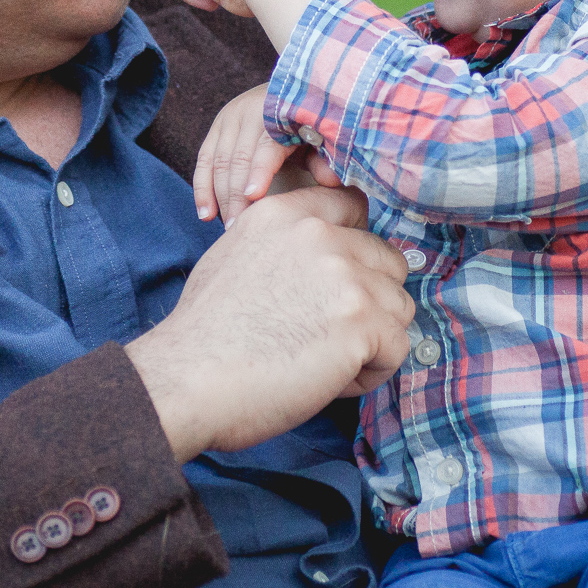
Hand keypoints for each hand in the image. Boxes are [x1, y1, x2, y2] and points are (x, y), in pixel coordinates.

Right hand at [125, 186, 408, 461]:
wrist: (187, 379)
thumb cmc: (204, 335)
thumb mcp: (235, 256)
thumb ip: (285, 244)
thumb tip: (331, 256)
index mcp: (284, 215)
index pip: (354, 206)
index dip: (356, 249)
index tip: (338, 283)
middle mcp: (318, 235)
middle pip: (388, 261)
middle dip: (369, 302)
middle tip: (324, 336)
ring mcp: (344, 276)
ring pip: (399, 308)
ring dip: (371, 340)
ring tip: (322, 361)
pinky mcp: (361, 322)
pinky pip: (398, 349)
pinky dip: (370, 374)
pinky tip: (327, 380)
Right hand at [194, 85, 353, 224]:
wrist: (289, 92)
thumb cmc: (309, 122)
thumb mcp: (321, 136)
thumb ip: (325, 158)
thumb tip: (331, 181)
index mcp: (278, 112)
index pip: (266, 146)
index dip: (259, 172)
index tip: (254, 198)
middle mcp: (249, 111)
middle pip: (237, 159)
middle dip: (237, 196)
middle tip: (241, 228)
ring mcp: (229, 118)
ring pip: (218, 163)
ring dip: (220, 198)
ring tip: (229, 228)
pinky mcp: (216, 127)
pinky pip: (203, 160)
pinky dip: (202, 189)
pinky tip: (206, 214)